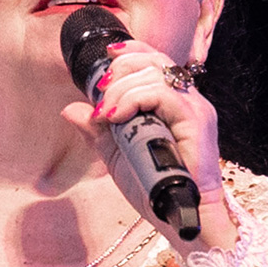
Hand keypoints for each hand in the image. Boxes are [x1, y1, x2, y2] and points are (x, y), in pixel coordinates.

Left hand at [59, 41, 237, 251]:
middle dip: (119, 72)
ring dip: (121, 91)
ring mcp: (194, 108)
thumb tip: (70, 109)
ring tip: (107, 116)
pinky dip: (135, 100)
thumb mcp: (116, 154)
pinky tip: (118, 118)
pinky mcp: (196, 121)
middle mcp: (187, 100)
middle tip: (100, 100)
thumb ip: (97, 131)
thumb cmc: (153, 187)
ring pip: (155, 74)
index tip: (107, 56)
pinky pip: (163, 94)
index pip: (155, 59)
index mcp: (172, 102)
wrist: (176, 215)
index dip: (131, 51)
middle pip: (154, 60)